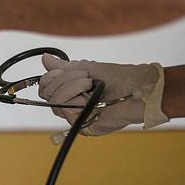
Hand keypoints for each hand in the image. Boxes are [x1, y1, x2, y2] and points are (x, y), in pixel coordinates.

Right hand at [38, 54, 169, 135]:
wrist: (139, 88)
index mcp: (71, 91)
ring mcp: (77, 116)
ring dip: (71, 87)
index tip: (65, 69)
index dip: (50, 77)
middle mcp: (71, 105)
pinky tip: (92, 97)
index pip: (45, 88)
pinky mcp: (83, 126)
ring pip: (54, 103)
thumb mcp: (88, 68)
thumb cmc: (121, 78)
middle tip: (84, 77)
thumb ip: (64, 67)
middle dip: (63, 80)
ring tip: (90, 84)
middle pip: (46, 95)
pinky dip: (78, 98)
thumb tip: (45, 58)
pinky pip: (67, 111)